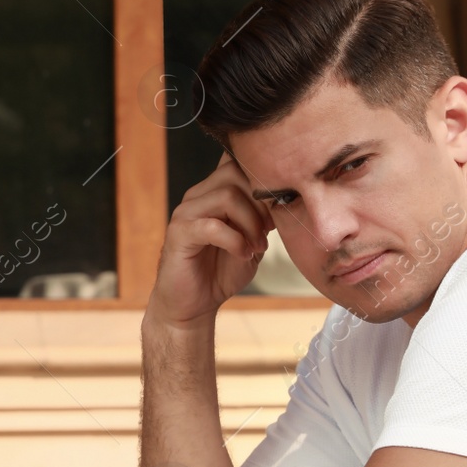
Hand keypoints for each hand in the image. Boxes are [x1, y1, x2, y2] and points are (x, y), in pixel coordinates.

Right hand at [147, 155, 273, 328]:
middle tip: (269, 230)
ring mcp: (185, 213)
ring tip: (257, 246)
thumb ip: (263, 215)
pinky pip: (212, 226)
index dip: (264, 181)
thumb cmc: (221, 271)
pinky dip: (235, 241)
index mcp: (214, 192)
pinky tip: (243, 254)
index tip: (278, 210)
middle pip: (234, 173)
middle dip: (261, 202)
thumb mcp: (252, 238)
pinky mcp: (178, 234)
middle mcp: (197, 195)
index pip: (238, 161)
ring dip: (251, 223)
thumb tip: (288, 196)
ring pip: (226, 195)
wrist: (194, 305)